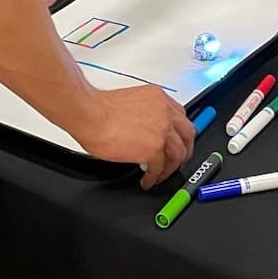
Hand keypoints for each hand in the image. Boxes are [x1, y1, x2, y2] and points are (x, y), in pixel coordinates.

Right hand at [70, 85, 194, 188]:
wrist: (90, 114)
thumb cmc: (100, 107)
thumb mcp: (131, 102)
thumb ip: (145, 114)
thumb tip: (145, 129)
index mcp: (158, 98)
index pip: (180, 116)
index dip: (179, 132)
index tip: (175, 140)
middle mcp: (165, 112)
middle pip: (187, 134)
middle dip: (184, 151)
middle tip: (177, 161)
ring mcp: (162, 131)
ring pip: (178, 153)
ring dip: (171, 167)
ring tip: (160, 174)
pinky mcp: (154, 149)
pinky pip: (160, 168)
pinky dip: (155, 177)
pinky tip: (147, 180)